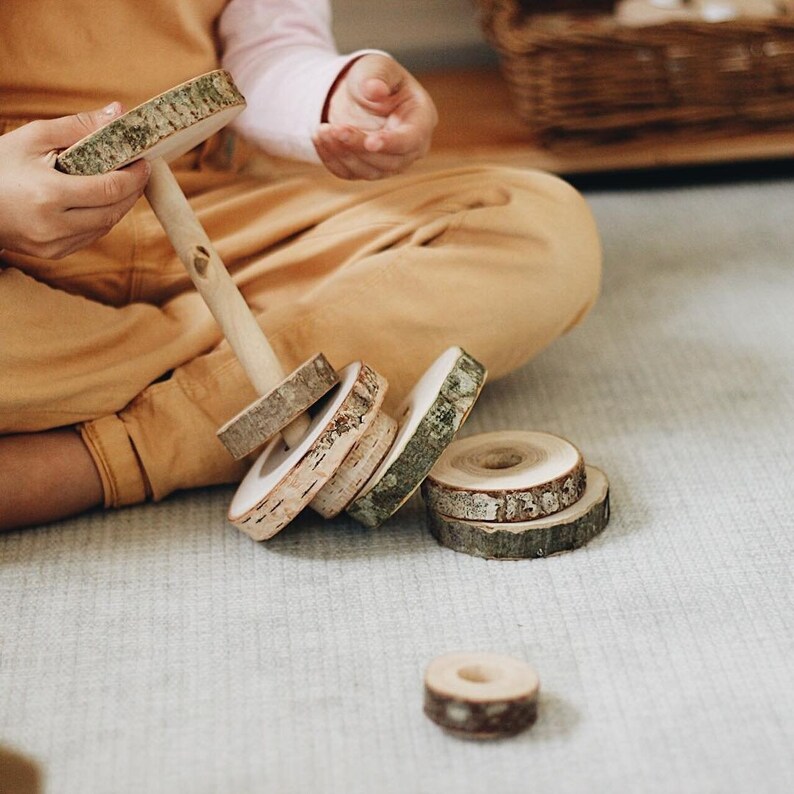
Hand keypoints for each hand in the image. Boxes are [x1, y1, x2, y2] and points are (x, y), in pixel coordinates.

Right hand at [0, 104, 149, 259]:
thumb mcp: (32, 138)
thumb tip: (118, 113)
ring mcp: (54, 244)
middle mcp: (53, 225)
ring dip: (120, 206)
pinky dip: (102, 219)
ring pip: (105, 227)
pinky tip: (102, 202)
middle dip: (132, 191)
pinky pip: (90, 237)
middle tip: (140, 172)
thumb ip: (77, 126)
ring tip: (125, 185)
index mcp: (48, 195)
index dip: (133, 177)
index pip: (109, 189)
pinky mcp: (53, 254)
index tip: (144, 162)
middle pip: (112, 211)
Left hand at [313, 54, 437, 179]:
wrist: (357, 93)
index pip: (411, 140)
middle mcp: (410, 148)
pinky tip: (318, 138)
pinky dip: (332, 159)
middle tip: (334, 129)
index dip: (391, 143)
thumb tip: (375, 91)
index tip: (370, 142)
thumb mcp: (376, 67)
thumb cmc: (374, 76)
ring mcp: (390, 163)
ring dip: (343, 154)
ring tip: (321, 130)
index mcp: (421, 119)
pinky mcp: (367, 170)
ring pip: (369, 171)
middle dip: (359, 147)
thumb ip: (377, 76)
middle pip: (389, 161)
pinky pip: (349, 173)